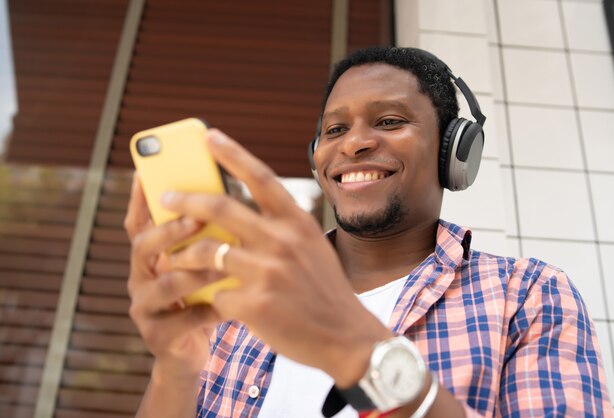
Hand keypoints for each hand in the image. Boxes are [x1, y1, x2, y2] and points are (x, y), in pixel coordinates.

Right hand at [125, 174, 221, 380]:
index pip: (139, 220)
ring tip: (224, 265)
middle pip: (143, 246)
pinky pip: (186, 320)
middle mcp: (140, 277)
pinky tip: (233, 304)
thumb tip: (227, 196)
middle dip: (169, 231)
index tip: (145, 172)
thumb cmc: (200, 299)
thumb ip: (204, 238)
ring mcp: (145, 308)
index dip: (139, 197)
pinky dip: (212, 310)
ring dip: (197, 272)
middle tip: (196, 218)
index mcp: (149, 256)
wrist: (189, 354)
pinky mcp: (158, 336)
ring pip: (166, 284)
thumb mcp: (199, 264)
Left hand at [162, 129, 392, 385]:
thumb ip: (280, 229)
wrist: (346, 337)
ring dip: (183, 255)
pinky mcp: (254, 304)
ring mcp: (268, 272)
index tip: (209, 135)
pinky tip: (218, 303)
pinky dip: (212, 297)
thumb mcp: (311, 248)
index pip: (261, 177)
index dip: (233, 154)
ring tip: (171, 258)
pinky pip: (217, 293)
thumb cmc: (325, 290)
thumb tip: (238, 216)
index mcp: (297, 223)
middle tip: (165, 197)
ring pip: (206, 251)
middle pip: (220, 208)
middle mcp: (282, 241)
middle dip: (185, 199)